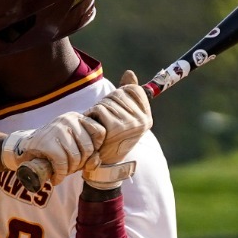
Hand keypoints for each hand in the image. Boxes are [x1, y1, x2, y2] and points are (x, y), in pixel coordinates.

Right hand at [4, 110, 103, 189]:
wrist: (25, 149)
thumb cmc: (54, 150)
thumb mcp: (75, 148)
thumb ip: (90, 154)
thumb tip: (95, 161)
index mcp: (77, 118)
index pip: (100, 133)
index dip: (95, 149)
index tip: (84, 156)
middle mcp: (69, 120)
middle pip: (88, 148)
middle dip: (81, 164)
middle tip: (70, 168)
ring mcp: (57, 129)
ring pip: (76, 157)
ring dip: (69, 171)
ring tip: (62, 173)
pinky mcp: (48, 142)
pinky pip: (62, 163)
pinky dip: (60, 175)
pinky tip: (56, 178)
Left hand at [83, 70, 151, 189]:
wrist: (103, 164)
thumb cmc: (112, 139)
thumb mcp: (123, 117)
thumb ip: (127, 95)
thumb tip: (129, 73)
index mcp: (146, 117)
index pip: (133, 90)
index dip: (119, 97)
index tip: (117, 112)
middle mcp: (141, 121)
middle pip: (118, 94)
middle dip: (106, 105)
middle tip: (105, 123)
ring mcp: (130, 124)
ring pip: (106, 102)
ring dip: (97, 112)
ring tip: (100, 127)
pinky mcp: (115, 127)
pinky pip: (99, 110)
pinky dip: (92, 117)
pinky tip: (95, 129)